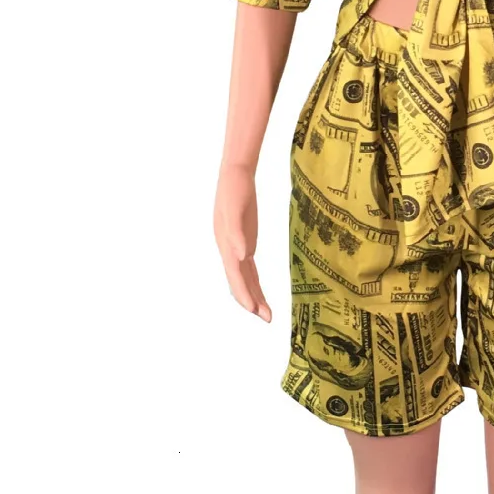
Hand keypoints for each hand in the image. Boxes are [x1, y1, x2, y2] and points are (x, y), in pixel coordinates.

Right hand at [213, 162, 271, 320]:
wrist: (235, 175)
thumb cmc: (235, 191)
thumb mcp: (236, 209)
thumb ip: (237, 233)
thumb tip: (241, 256)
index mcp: (226, 243)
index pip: (236, 275)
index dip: (244, 293)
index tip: (253, 310)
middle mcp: (229, 249)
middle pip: (240, 280)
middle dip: (251, 300)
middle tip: (267, 318)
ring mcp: (236, 246)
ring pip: (244, 277)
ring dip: (254, 295)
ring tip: (266, 313)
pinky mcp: (244, 242)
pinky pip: (248, 268)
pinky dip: (253, 282)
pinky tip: (259, 292)